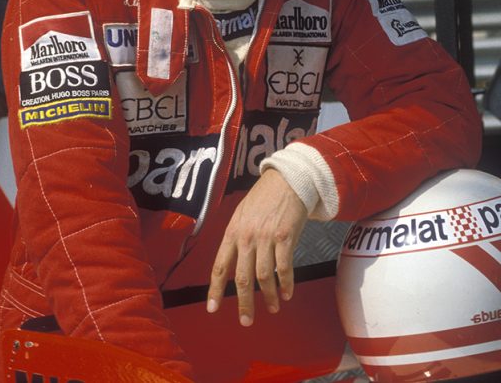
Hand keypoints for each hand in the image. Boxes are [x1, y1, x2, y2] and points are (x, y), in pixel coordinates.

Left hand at [207, 169, 306, 326]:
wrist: (288, 180)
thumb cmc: (264, 198)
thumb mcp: (242, 215)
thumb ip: (238, 239)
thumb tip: (238, 264)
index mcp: (232, 233)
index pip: (219, 266)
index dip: (215, 290)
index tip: (213, 309)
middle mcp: (246, 237)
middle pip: (242, 278)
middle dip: (244, 303)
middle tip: (246, 321)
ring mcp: (266, 237)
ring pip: (264, 276)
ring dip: (268, 296)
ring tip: (272, 308)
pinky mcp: (285, 237)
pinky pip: (284, 267)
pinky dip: (285, 284)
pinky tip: (287, 294)